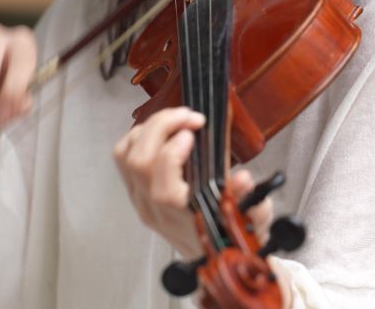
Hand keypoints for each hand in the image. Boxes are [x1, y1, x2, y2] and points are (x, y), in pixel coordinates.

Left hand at [113, 107, 273, 257]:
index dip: (174, 150)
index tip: (195, 132)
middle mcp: (154, 209)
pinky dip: (136, 138)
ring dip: (148, 129)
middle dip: (161, 127)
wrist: (212, 258)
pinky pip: (122, 159)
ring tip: (174, 120)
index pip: (162, 183)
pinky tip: (159, 132)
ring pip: (126, 157)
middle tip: (187, 115)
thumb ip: (252, 203)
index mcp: (180, 217)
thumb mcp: (251, 221)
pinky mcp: (135, 192)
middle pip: (139, 161)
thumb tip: (244, 179)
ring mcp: (140, 200)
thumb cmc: (228, 236)